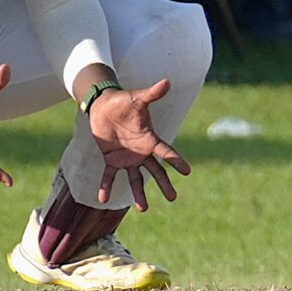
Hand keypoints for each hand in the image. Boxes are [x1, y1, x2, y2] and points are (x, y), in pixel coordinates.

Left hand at [85, 79, 192, 208]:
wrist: (104, 106)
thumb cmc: (123, 101)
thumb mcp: (138, 99)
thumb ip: (152, 94)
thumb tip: (167, 82)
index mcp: (149, 139)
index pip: (166, 152)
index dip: (177, 161)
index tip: (188, 171)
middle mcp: (141, 151)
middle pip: (156, 171)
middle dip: (165, 184)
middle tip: (173, 198)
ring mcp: (127, 157)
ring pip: (136, 179)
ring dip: (139, 194)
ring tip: (143, 209)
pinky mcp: (112, 159)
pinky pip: (110, 176)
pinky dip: (106, 187)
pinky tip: (103, 199)